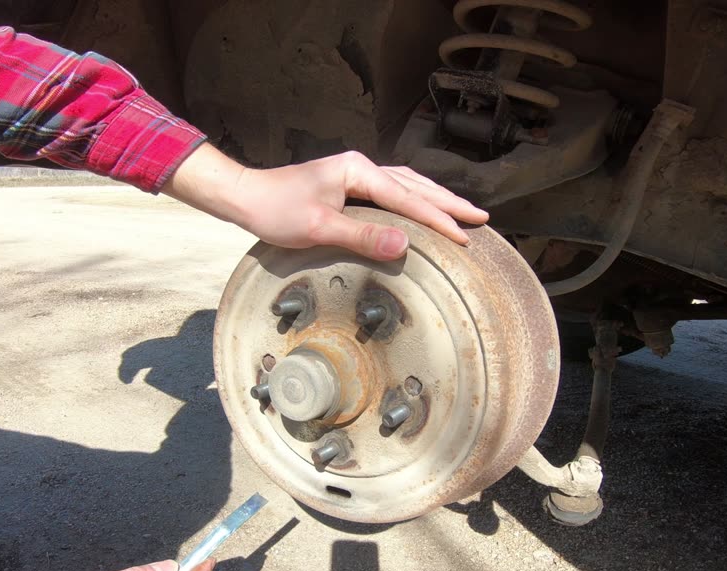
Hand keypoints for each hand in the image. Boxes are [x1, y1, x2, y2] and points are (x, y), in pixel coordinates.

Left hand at [163, 145, 488, 260]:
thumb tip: (406, 246)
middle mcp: (361, 167)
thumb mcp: (318, 229)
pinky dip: (415, 199)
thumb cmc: (275, 211)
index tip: (465, 236)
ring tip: (462, 213)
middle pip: (416, 185)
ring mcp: (355, 175)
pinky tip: (422, 208)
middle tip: (482, 219)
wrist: (244, 197)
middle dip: (449, 203)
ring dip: (436, 199)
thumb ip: (363, 237)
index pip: (409, 198)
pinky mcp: (348, 185)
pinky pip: (393, 191)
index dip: (439, 219)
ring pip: (408, 185)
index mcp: (358, 171)